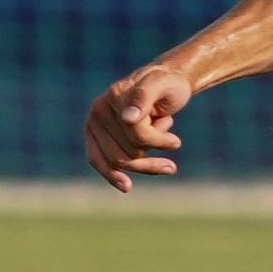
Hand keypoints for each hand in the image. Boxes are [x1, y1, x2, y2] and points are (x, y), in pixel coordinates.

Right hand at [86, 63, 195, 191]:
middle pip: (127, 152)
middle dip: (153, 150)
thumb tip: (127, 118)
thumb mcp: (162, 85)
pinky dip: (113, 176)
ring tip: (163, 137)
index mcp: (113, 97)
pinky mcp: (97, 139)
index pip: (135, 133)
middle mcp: (98, 111)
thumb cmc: (167, 84)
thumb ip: (143, 97)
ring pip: (121, 162)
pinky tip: (126, 187)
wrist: (165, 84)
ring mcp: (95, 127)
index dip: (156, 140)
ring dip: (148, 157)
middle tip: (174, 141)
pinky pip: (101, 162)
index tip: (176, 143)